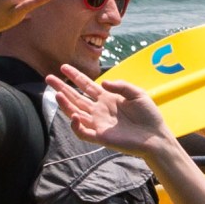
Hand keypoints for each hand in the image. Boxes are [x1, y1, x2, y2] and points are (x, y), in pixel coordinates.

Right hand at [53, 66, 174, 156]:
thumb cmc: (149, 115)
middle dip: (62, 88)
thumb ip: (121, 86)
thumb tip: (102, 82)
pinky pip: (83, 132)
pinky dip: (76, 126)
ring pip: (76, 113)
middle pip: (76, 97)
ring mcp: (99, 123)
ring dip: (65, 105)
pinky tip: (75, 116)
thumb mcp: (137, 94)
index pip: (87, 85)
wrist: (155, 136)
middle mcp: (100, 110)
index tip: (64, 67)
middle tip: (49, 78)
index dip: (75, 76)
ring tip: (57, 94)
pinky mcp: (101, 137)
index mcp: (108, 98)